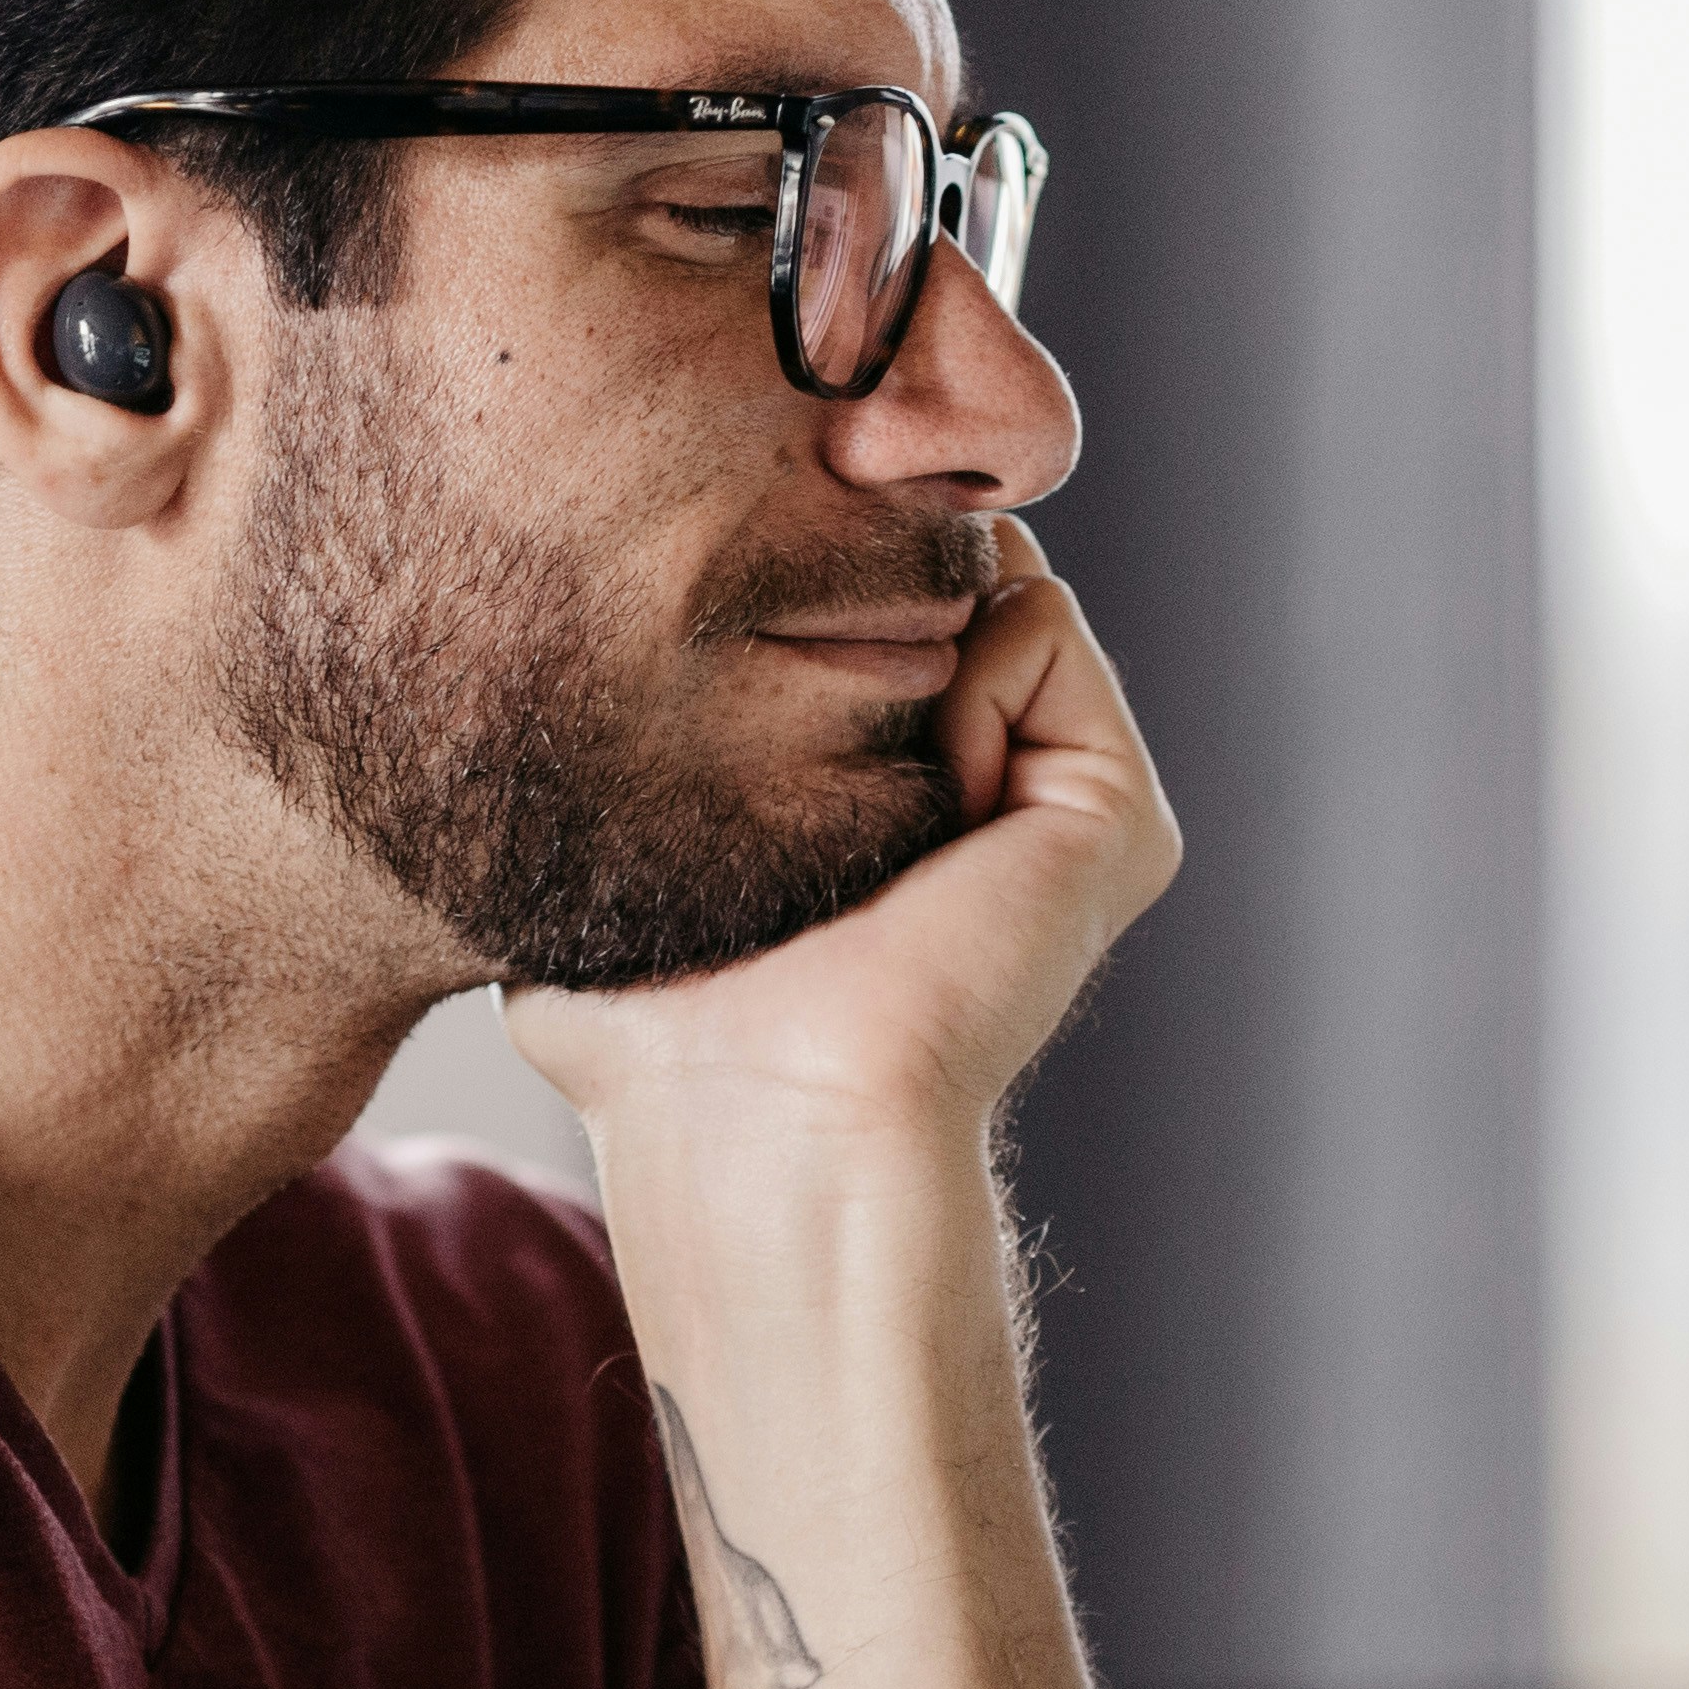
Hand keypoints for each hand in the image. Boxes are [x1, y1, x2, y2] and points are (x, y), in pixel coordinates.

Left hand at [507, 520, 1179, 1156]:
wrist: (768, 1113)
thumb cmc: (654, 1035)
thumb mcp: (603, 868)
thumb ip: (613, 759)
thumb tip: (578, 663)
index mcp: (871, 809)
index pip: (850, 610)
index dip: (793, 586)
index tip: (731, 642)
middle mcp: (971, 791)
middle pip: (924, 576)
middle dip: (854, 587)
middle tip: (793, 716)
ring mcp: (1049, 795)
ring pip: (992, 582)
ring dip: (903, 647)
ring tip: (858, 787)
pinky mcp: (1109, 801)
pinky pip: (1046, 621)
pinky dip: (973, 677)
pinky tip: (930, 798)